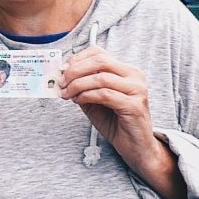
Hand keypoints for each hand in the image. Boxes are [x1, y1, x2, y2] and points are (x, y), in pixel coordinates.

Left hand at [59, 46, 157, 166]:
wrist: (134, 146)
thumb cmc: (114, 121)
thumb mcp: (94, 98)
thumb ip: (82, 85)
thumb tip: (61, 74)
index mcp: (126, 70)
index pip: (99, 53)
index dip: (77, 59)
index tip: (62, 70)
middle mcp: (135, 76)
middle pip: (100, 61)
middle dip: (75, 70)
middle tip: (61, 82)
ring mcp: (137, 90)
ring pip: (101, 77)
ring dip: (78, 85)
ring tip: (67, 94)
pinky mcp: (134, 105)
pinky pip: (105, 94)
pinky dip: (87, 96)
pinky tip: (79, 101)